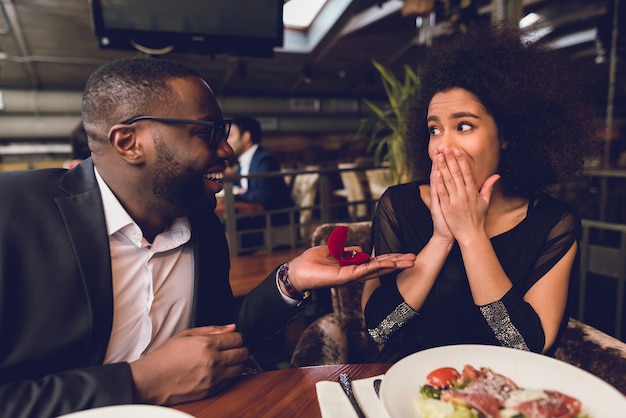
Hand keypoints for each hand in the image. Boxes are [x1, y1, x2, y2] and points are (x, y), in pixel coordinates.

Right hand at [129, 324, 248, 405]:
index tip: (236, 337)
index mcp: (207, 344)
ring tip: (228, 359)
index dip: (239, 336)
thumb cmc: (166, 356)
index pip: (238, 338)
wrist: (152, 379)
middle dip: (242, 348)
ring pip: (241, 368)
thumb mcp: (187, 334)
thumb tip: (231, 327)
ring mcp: (213, 377)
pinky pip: (231, 381)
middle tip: (235, 348)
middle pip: (243, 353)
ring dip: (238, 363)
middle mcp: (213, 361)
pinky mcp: (211, 389)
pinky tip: (220, 370)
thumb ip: (212, 329)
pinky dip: (230, 374)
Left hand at [286, 245, 415, 290]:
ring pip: (375, 270)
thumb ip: (347, 251)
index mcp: (353, 267)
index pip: (376, 262)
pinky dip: (374, 266)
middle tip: (414, 259)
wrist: (297, 271)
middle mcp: (355, 273)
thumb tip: (359, 249)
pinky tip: (386, 263)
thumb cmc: (312, 262)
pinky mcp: (343, 277)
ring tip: (407, 261)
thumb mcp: (332, 251)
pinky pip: (362, 271)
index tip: (405, 255)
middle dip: (397, 263)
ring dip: (391, 265)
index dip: (390, 258)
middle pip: (380, 267)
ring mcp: (350, 276)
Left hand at [432, 147, 498, 242]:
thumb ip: (489, 187)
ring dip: (443, 166)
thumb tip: (497, 176)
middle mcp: (464, 194)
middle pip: (456, 173)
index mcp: (473, 191)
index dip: (461, 160)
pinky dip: (439, 182)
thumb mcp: (485, 202)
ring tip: (439, 156)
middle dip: (450, 159)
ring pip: (448, 180)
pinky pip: (442, 192)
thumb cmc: (477, 218)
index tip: (457, 150)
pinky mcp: (447, 207)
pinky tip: (436, 172)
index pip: (467, 172)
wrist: (470, 234)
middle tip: (446, 147)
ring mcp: (455, 200)